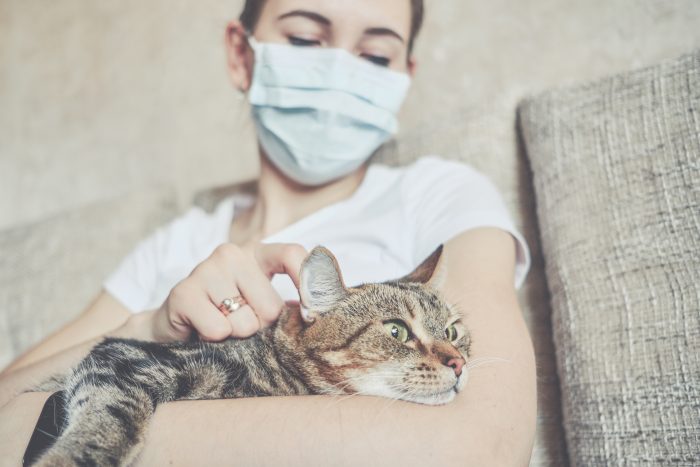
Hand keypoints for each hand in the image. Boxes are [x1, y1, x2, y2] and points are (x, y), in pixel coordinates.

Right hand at [147, 243, 306, 341]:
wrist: (176, 327)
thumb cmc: (229, 316)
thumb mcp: (263, 305)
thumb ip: (292, 305)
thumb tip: (327, 312)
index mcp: (258, 253)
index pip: (293, 254)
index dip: (310, 282)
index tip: (315, 313)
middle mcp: (232, 254)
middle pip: (271, 305)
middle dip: (262, 327)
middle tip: (242, 324)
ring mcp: (205, 269)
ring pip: (246, 322)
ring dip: (237, 336)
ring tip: (221, 327)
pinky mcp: (183, 292)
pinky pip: (219, 330)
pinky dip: (214, 340)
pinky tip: (202, 331)